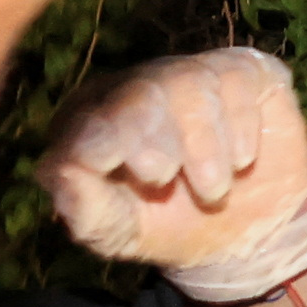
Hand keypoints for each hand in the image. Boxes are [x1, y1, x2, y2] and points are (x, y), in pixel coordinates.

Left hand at [38, 49, 306, 279]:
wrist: (248, 234)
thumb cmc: (169, 228)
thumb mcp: (122, 234)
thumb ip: (86, 209)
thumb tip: (59, 172)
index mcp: (92, 121)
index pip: (87, 116)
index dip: (107, 140)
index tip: (140, 175)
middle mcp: (137, 87)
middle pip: (139, 90)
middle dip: (153, 138)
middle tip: (162, 178)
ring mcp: (189, 74)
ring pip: (191, 83)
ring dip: (204, 146)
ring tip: (212, 191)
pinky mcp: (241, 71)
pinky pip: (237, 78)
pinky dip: (241, 126)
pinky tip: (241, 161)